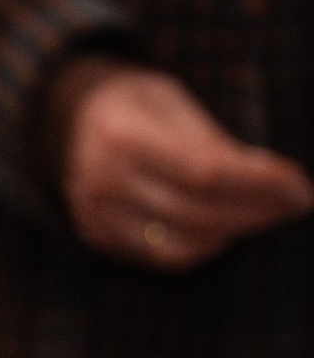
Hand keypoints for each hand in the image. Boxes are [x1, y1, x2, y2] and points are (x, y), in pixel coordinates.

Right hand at [47, 57, 311, 270]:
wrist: (67, 118)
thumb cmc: (135, 103)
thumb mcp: (173, 102)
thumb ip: (214, 141)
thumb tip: (272, 183)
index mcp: (122, 135)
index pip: (206, 172)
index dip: (260, 183)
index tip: (300, 186)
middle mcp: (102, 180)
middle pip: (199, 212)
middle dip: (258, 210)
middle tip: (295, 204)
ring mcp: (95, 213)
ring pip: (184, 243)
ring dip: (236, 232)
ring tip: (265, 215)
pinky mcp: (96, 234)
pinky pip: (161, 256)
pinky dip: (203, 247)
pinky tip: (226, 229)